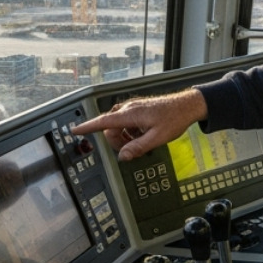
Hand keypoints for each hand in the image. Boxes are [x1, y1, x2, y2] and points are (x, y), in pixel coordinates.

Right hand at [70, 88, 205, 160]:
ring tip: (142, 142)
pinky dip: (130, 132)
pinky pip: (126, 123)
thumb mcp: (157, 138)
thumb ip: (138, 148)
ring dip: (125, 137)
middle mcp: (128, 109)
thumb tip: (122, 156)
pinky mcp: (137, 109)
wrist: (187, 106)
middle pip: (110, 128)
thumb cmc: (174, 119)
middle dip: (117, 141)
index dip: (87, 127)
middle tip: (132, 150)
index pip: (102, 122)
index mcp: (129, 114)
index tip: (75, 130)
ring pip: (118, 126)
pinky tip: (144, 135)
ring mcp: (132, 108)